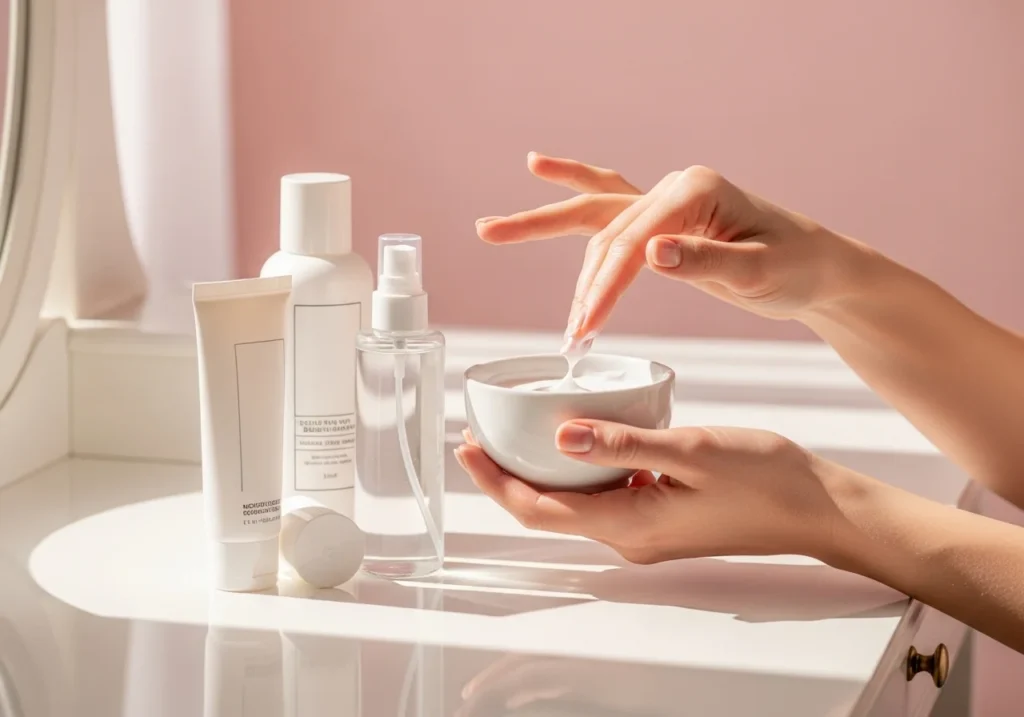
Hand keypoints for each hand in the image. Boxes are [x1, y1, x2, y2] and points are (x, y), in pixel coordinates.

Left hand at [455, 422, 851, 564]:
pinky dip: (581, 468)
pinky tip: (582, 438)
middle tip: (481, 436)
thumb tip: (561, 435)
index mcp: (629, 526)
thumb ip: (622, 444)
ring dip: (542, 471)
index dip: (496, 482)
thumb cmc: (765, 480)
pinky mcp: (661, 516)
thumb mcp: (691, 450)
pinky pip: (605, 495)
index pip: (539, 510)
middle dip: (507, 476)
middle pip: (547, 509)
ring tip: (517, 432)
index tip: (469, 447)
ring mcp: (646, 530)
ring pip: (574, 502)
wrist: (816, 507)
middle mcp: (630, 536)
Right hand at [476, 153, 870, 343]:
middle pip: (598, 216)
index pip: (632, 241)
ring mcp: (666, 200)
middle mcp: (674, 188)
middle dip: (544, 235)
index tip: (583, 328)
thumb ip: (706, 261)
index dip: (603, 287)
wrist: (817, 267)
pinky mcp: (664, 220)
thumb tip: (651, 253)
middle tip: (492, 236)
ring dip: (548, 227)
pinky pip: (610, 204)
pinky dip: (573, 190)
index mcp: (695, 191)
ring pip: (595, 212)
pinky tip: (538, 167)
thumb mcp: (759, 271)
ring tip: (496, 232)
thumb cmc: (796, 266)